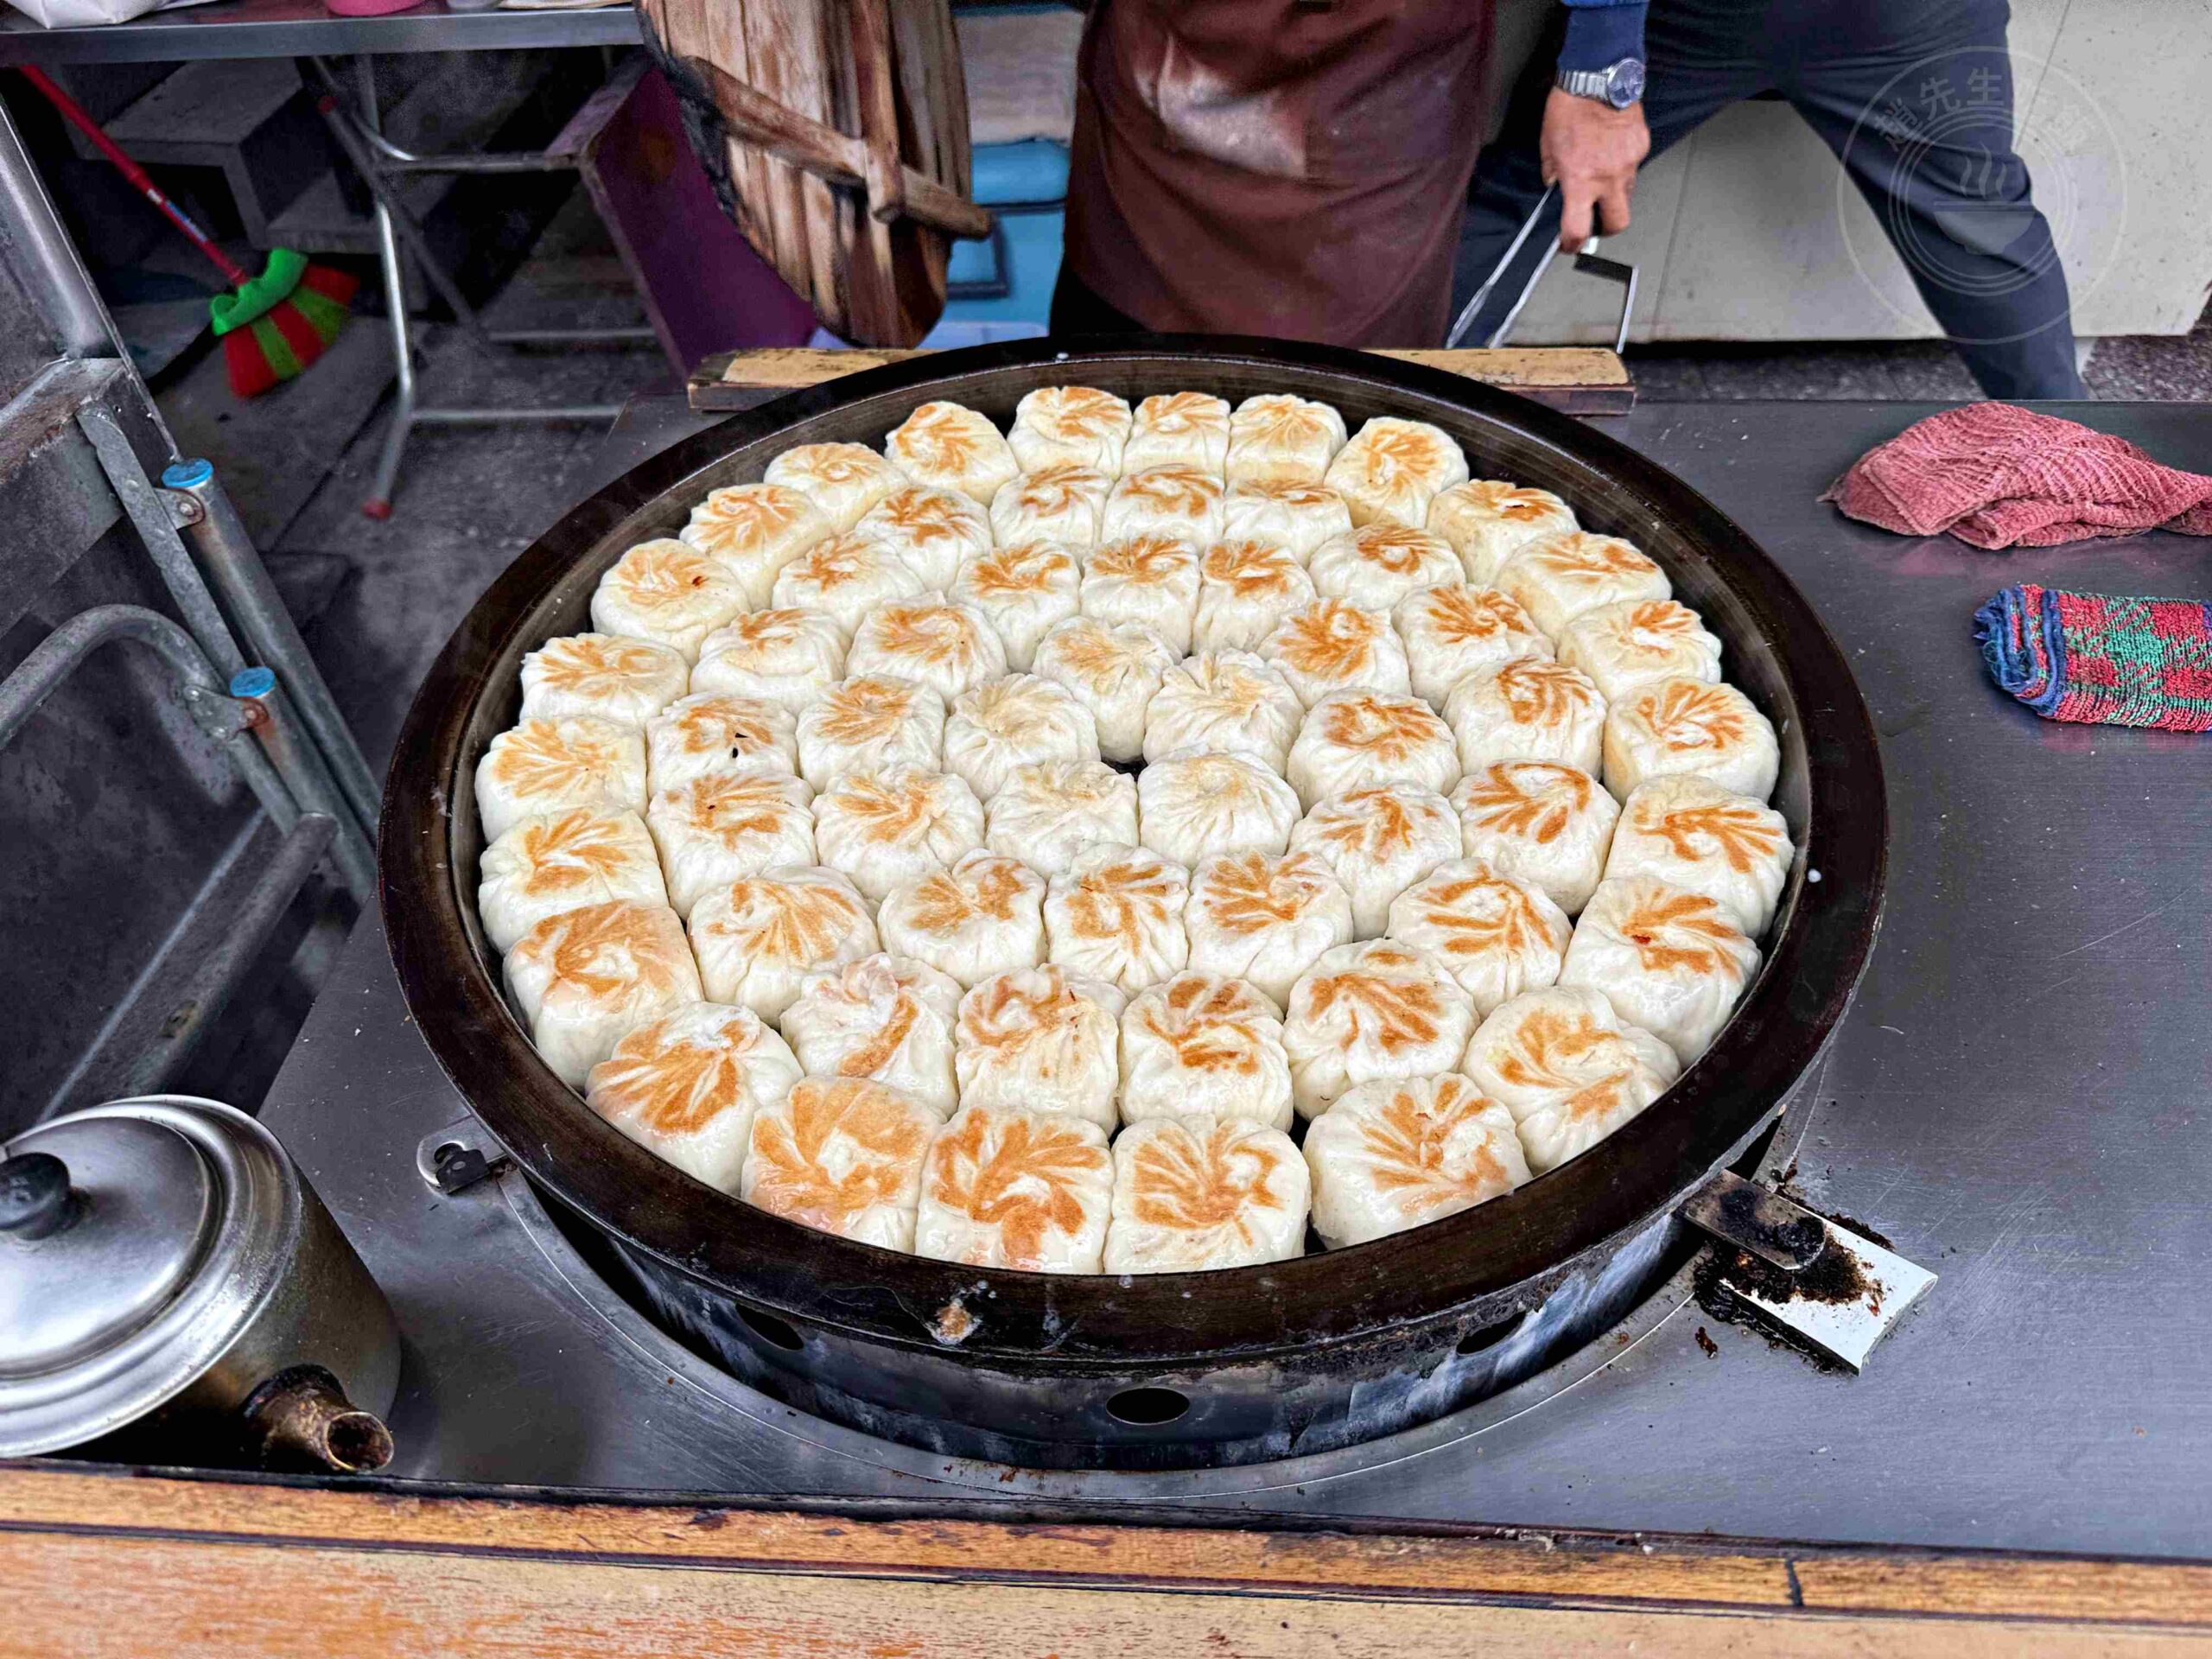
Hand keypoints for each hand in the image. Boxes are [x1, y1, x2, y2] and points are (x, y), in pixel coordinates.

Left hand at [1540, 87, 1649, 250]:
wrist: (1598, 77)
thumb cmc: (1570, 107)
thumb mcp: (1548, 146)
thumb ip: (1553, 173)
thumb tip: (1556, 186)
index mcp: (1580, 181)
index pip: (1578, 229)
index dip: (1572, 243)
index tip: (1569, 244)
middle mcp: (1608, 177)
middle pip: (1618, 223)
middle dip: (1606, 228)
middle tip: (1596, 221)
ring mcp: (1629, 163)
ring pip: (1627, 194)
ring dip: (1614, 194)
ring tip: (1601, 177)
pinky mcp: (1641, 146)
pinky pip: (1633, 167)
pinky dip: (1623, 166)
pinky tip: (1611, 151)